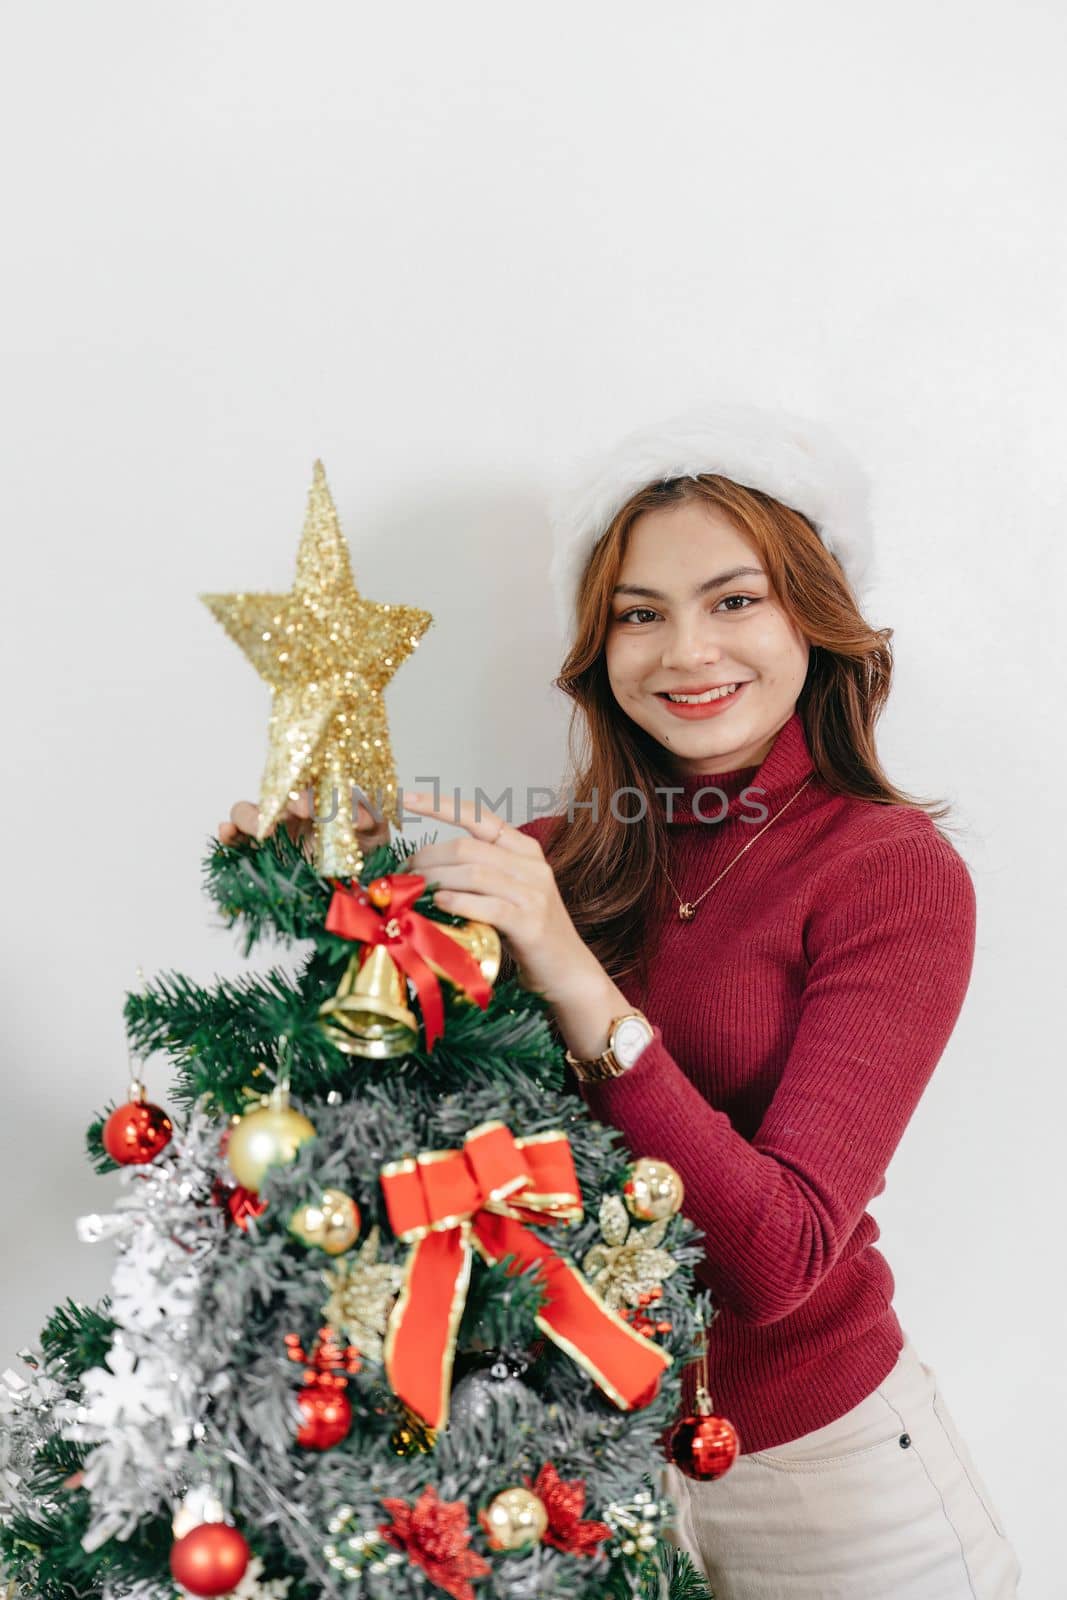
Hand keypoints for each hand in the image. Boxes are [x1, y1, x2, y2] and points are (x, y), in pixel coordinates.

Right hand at [218, 790, 390, 855]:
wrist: (347, 887)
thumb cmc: (360, 851)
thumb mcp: (373, 834)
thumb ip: (370, 819)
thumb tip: (363, 815)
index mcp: (317, 798)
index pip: (307, 783)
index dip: (312, 792)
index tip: (320, 808)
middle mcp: (290, 810)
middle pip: (276, 796)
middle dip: (285, 804)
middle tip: (302, 814)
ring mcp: (272, 829)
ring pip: (248, 811)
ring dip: (252, 817)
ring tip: (263, 833)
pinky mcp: (256, 849)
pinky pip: (235, 836)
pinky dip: (228, 831)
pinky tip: (227, 833)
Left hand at [400, 789, 602, 1005]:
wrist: (568, 970)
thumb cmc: (529, 932)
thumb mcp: (509, 892)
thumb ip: (480, 874)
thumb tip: (424, 869)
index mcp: (526, 850)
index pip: (480, 816)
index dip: (441, 805)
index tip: (407, 799)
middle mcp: (532, 865)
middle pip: (468, 847)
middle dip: (428, 857)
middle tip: (405, 873)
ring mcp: (533, 894)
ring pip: (473, 873)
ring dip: (436, 880)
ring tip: (414, 890)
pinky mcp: (530, 923)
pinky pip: (487, 905)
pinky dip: (457, 902)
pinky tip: (440, 904)